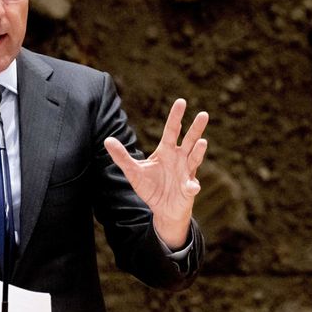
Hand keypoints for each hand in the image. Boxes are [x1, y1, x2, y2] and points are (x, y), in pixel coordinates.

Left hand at [104, 99, 208, 248]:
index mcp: (167, 151)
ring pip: (195, 158)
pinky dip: (192, 186)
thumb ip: (122, 157)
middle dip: (196, 128)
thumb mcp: (134, 171)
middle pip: (190, 140)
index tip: (181, 102)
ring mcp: (187, 173)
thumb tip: (107, 140)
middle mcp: (180, 158)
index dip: (176, 117)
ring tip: (203, 142)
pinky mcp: (189, 189)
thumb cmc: (151, 187)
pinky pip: (192, 186)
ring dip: (199, 151)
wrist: (163, 209)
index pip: (172, 130)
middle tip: (203, 114)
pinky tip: (192, 187)